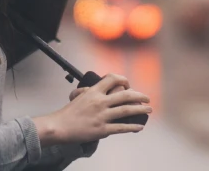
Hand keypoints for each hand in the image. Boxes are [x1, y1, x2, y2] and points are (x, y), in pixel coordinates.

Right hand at [34, 73, 151, 145]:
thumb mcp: (79, 96)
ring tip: (149, 110)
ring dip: (140, 110)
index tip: (128, 86)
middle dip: (140, 96)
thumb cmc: (68, 112)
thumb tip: (96, 88)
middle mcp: (100, 102)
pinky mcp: (102, 129)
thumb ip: (90, 91)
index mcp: (94, 91)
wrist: (60, 126)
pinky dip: (132, 126)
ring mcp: (102, 116)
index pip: (113, 78)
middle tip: (147, 98)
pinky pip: (121, 127)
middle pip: (125, 95)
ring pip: (126, 110)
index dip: (124, 80)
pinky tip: (139, 126)